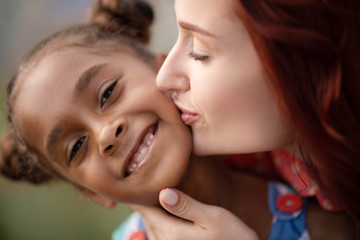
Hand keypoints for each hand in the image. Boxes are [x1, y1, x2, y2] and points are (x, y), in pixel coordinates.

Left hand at [133, 188, 258, 239]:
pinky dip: (158, 221)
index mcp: (172, 233)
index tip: (133, 177)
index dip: (139, 193)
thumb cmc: (233, 236)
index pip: (146, 210)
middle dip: (144, 201)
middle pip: (147, 218)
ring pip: (152, 226)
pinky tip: (164, 210)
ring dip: (150, 211)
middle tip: (139, 180)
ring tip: (149, 193)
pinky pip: (159, 234)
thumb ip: (187, 206)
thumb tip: (163, 192)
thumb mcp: (213, 218)